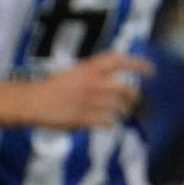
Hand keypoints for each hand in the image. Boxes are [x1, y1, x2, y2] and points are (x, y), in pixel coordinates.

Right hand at [12, 52, 151, 128]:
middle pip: (126, 89)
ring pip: (119, 106)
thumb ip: (95, 73)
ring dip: (125, 111)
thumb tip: (115, 77)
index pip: (119, 60)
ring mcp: (90, 101)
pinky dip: (111, 123)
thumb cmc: (52, 86)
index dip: (139, 64)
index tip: (151, 71)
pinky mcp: (84, 118)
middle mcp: (93, 83)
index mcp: (89, 69)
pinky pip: (107, 121)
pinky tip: (110, 124)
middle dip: (134, 96)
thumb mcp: (75, 72)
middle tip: (134, 100)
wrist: (31, 101)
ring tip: (124, 112)